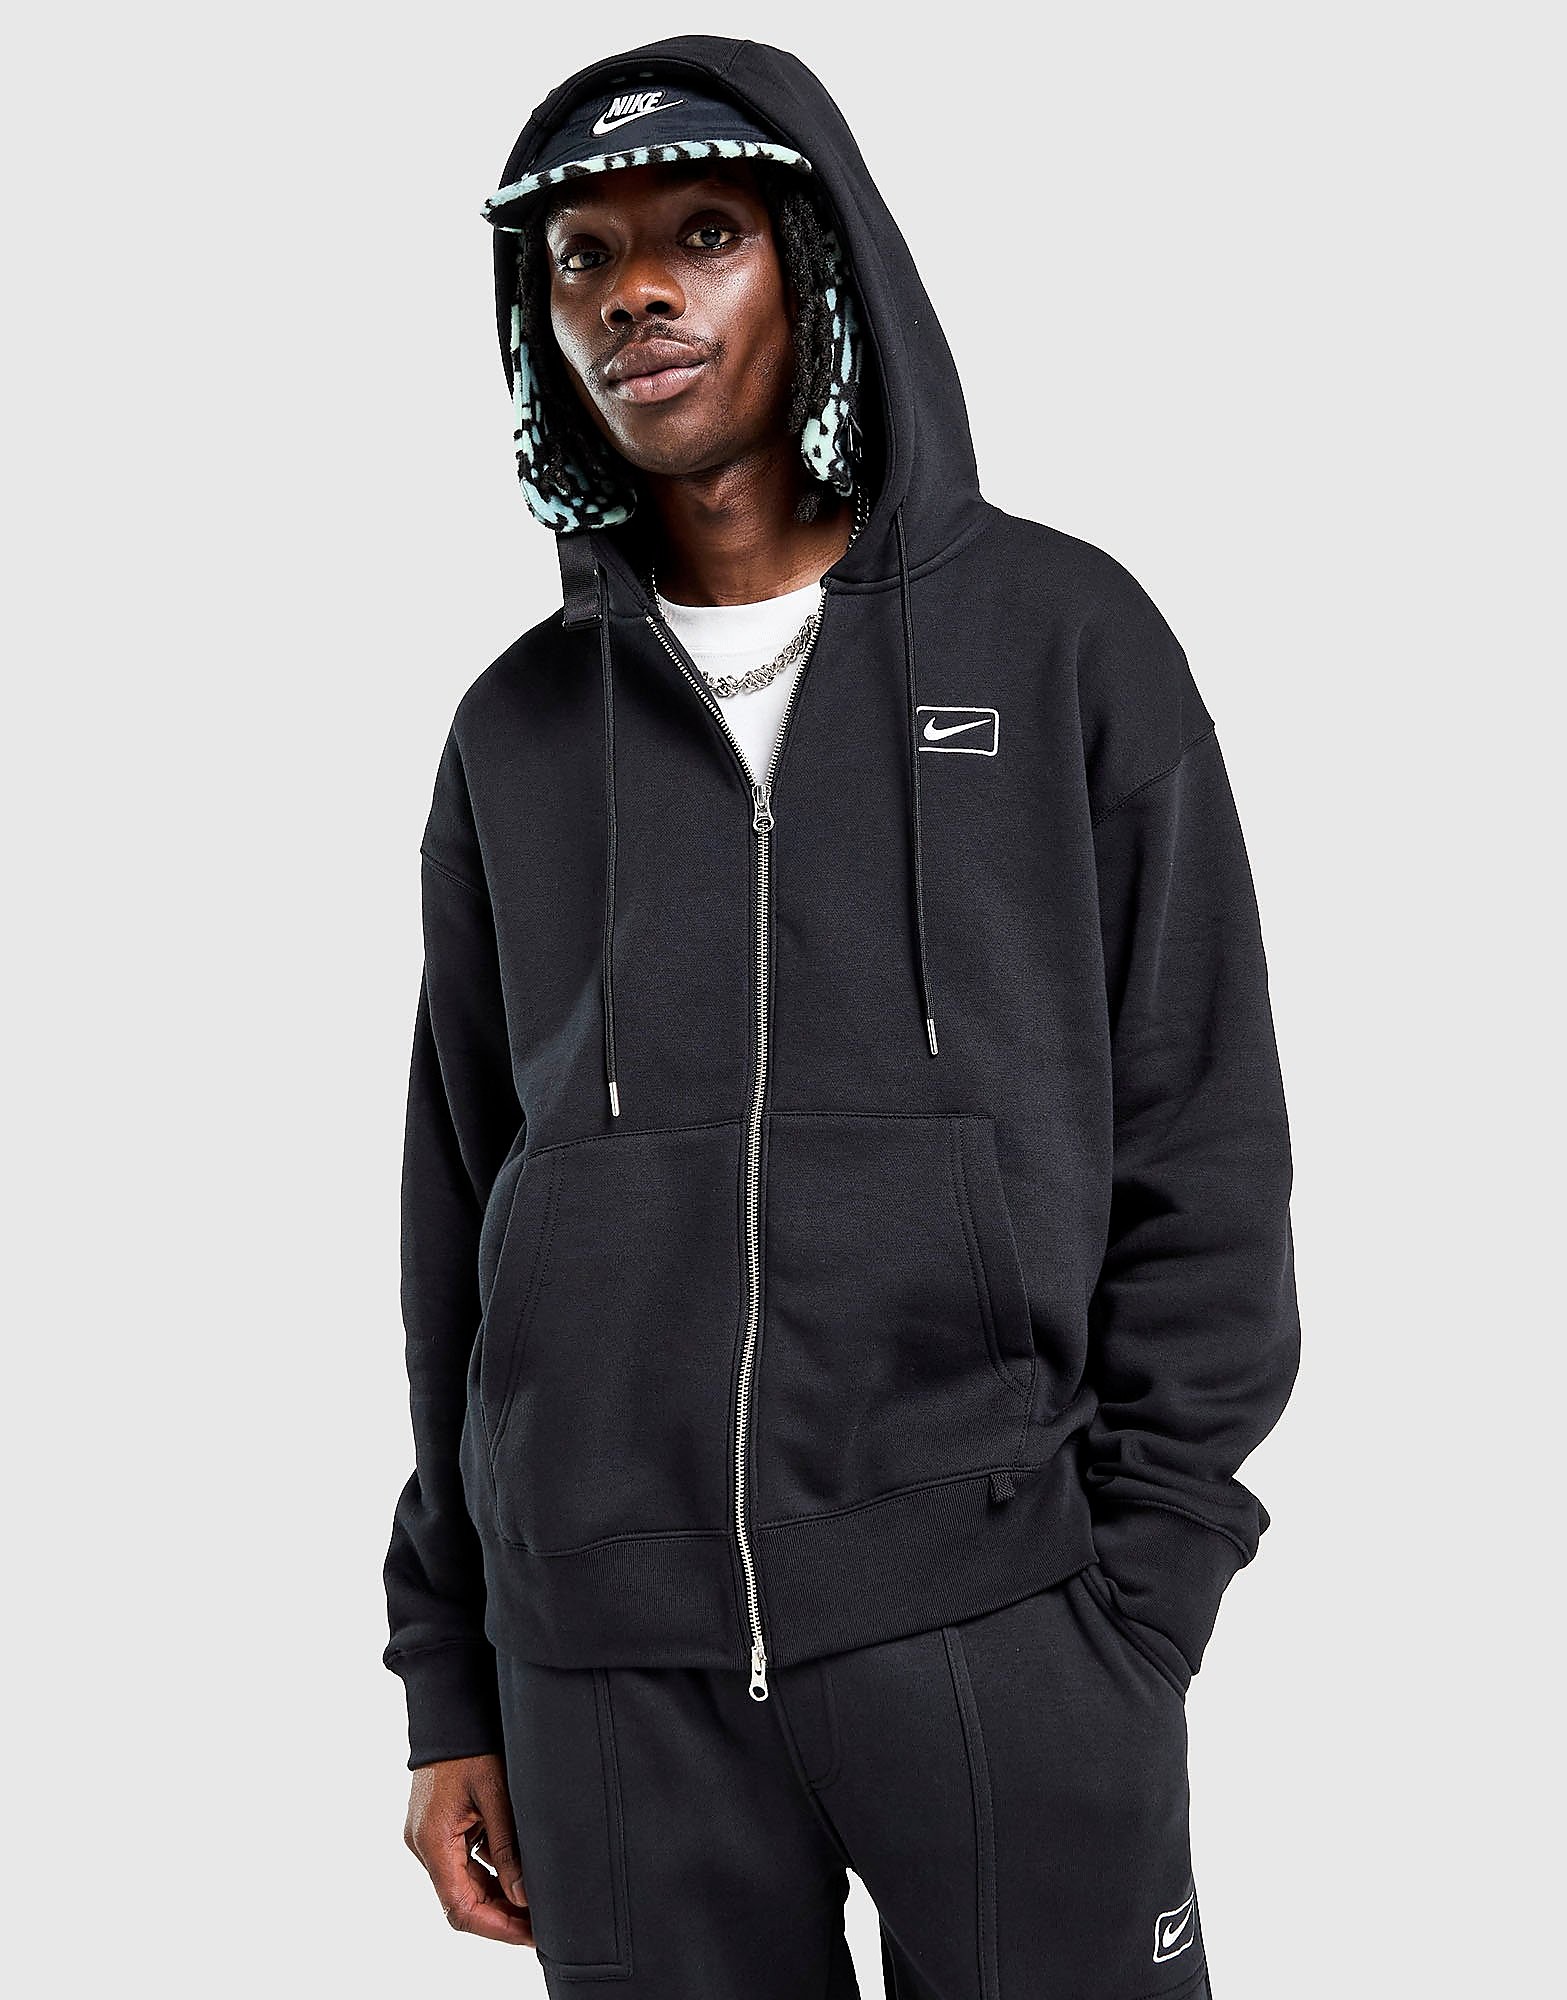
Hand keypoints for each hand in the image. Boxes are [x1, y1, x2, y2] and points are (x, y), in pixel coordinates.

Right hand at [403, 1753, 534, 1946]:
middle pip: (462, 1900)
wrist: (449, 1711)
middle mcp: (424, 1845)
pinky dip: (489, 1871)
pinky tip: (517, 1873)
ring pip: (464, 1883)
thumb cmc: (471, 1746)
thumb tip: (522, 1896)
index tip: (527, 1935)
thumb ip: (507, 1848)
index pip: (460, 1908)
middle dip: (501, 1916)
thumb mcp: (496, 1794)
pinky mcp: (438, 1828)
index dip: (495, 1927)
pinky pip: (463, 1861)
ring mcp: (429, 1837)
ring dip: (497, 1896)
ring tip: (535, 1903)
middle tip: (539, 1925)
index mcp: (433, 1842)